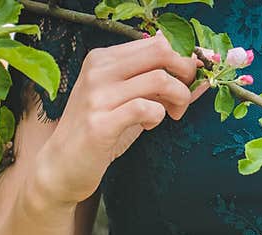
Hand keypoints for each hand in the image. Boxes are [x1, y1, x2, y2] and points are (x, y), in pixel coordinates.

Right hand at [34, 32, 209, 204]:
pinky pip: (147, 108)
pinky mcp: (101, 123)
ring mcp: (98, 96)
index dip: (181, 61)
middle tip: (183, 98)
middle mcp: (99, 70)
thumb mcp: (127, 99)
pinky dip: (158, 117)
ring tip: (171, 115)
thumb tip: (199, 76)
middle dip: (185, 74)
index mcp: (104, 59)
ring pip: (160, 80)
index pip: (156, 43)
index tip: (186, 82)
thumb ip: (155, 85)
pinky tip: (149, 125)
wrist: (62, 165)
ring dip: (178, 99)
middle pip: (161, 52)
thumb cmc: (101, 130)